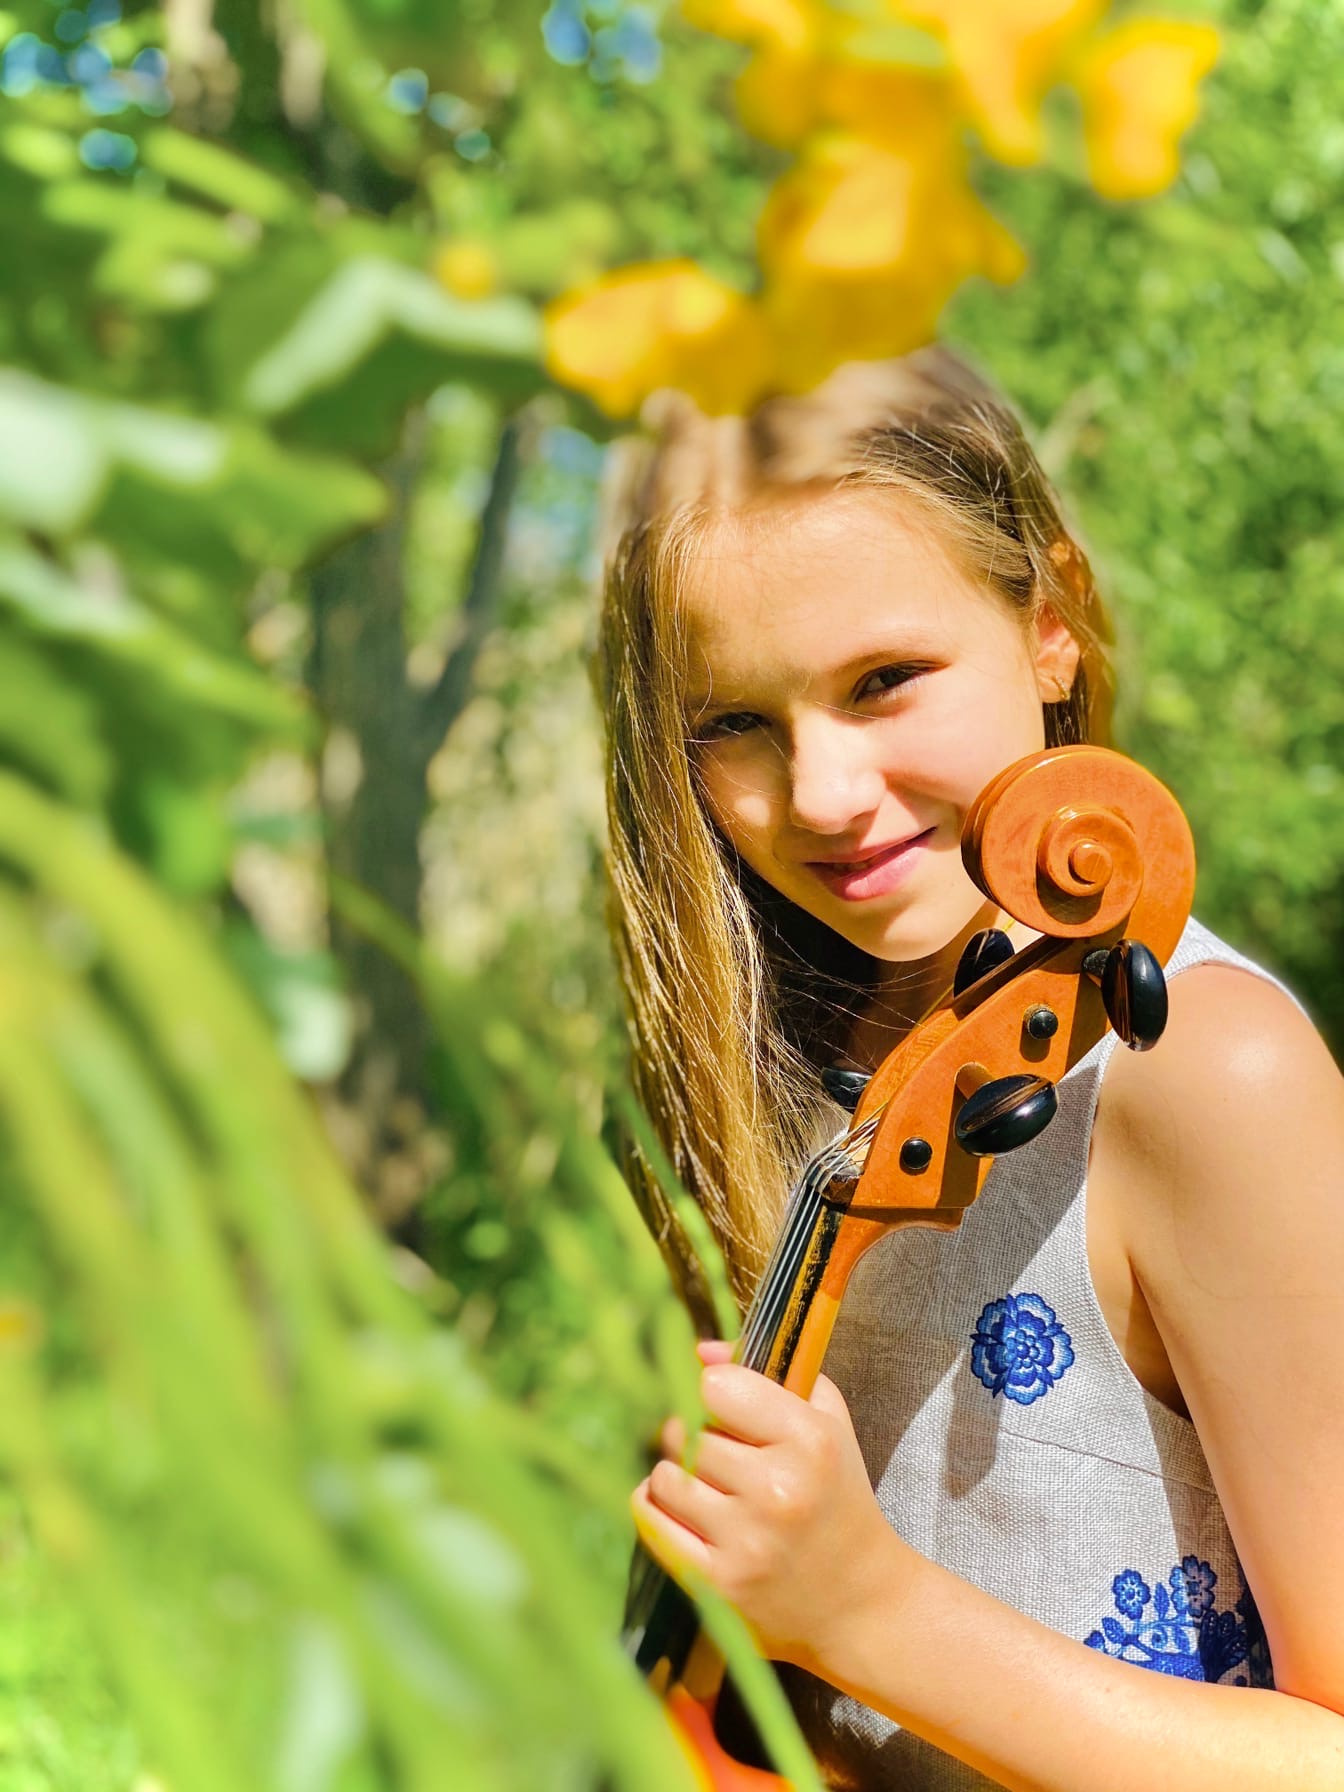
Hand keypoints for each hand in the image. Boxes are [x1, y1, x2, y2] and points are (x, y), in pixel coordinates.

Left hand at [632, 1340, 913, 1676]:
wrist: (861, 1604)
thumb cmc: (838, 1499)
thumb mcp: (826, 1424)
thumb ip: (768, 1374)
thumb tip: (700, 1350)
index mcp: (809, 1441)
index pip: (717, 1387)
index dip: (713, 1391)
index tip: (725, 1408)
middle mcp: (776, 1489)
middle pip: (685, 1432)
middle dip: (693, 1435)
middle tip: (716, 1452)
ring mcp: (744, 1541)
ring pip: (664, 1476)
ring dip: (676, 1474)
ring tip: (706, 1485)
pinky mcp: (716, 1584)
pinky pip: (651, 1519)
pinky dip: (656, 1507)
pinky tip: (683, 1509)